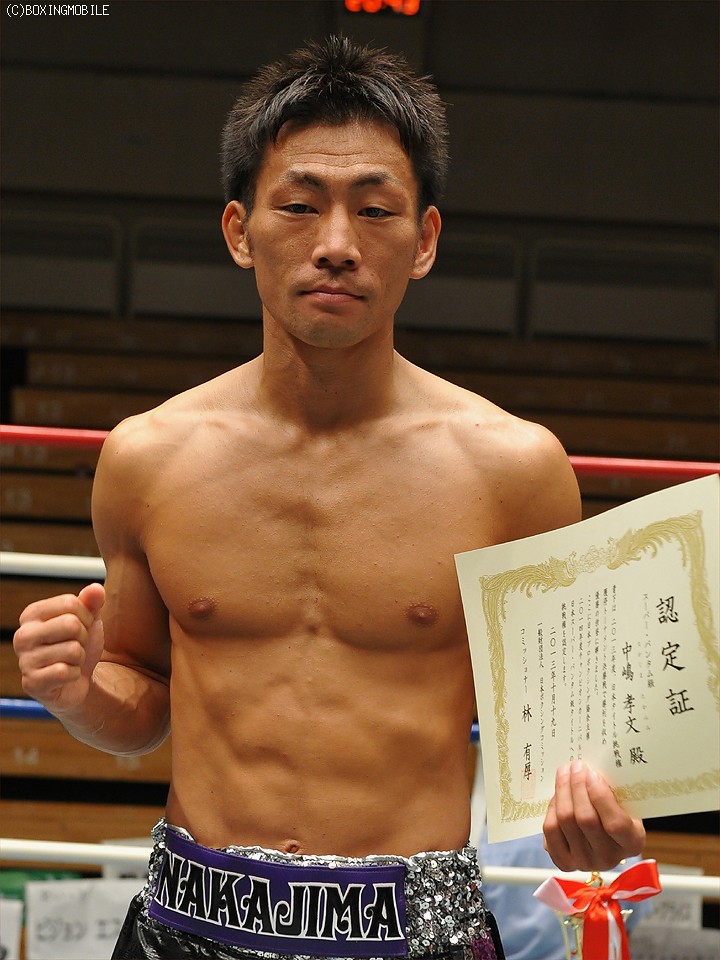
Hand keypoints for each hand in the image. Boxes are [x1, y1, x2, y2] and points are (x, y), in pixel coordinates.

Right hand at [13, 583, 105, 714]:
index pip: (70, 603)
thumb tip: (96, 589)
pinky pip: (67, 672)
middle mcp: (23, 635)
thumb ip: (92, 602)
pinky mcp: (31, 683)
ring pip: (73, 650)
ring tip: (70, 661)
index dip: (86, 616)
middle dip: (83, 637)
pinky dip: (74, 674)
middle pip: (71, 624)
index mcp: (32, 614)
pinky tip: (66, 676)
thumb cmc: (78, 644)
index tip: (81, 626)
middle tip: (76, 646)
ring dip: (79, 657)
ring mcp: (24, 660)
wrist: (77, 681)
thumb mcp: (88, 620)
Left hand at [543, 760, 644, 871]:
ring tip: (564, 772)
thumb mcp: (626, 803)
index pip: (616, 823)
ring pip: (565, 821)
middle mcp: (608, 858)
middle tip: (575, 766)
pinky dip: (552, 807)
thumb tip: (589, 769)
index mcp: (632, 843)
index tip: (592, 773)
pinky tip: (558, 794)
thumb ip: (613, 791)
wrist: (604, 836)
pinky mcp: (563, 861)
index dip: (601, 796)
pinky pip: (550, 830)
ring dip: (562, 790)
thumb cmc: (617, 812)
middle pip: (585, 819)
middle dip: (577, 786)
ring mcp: (584, 862)